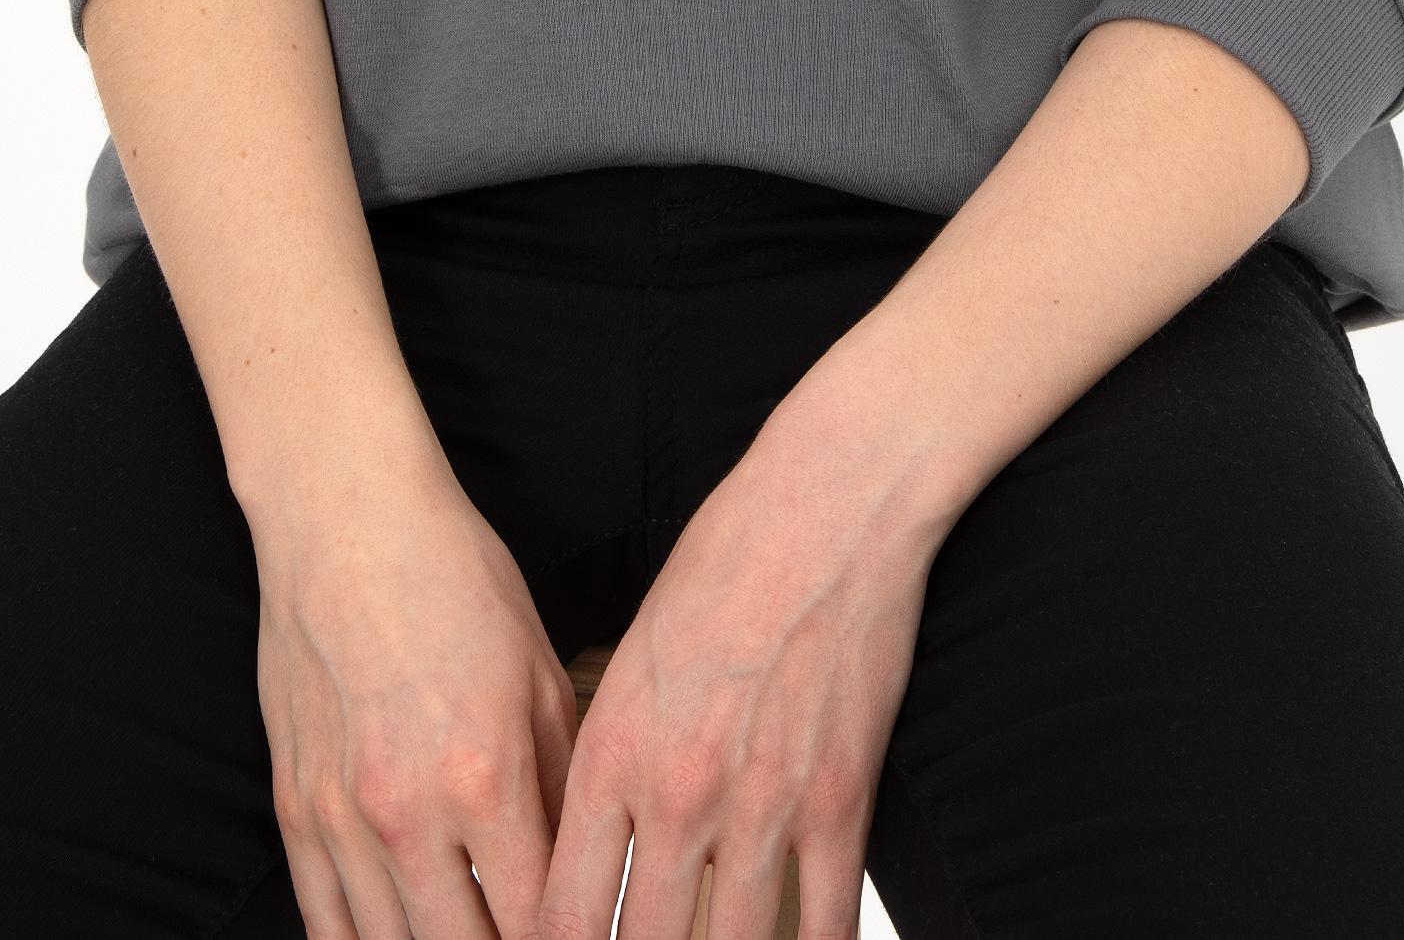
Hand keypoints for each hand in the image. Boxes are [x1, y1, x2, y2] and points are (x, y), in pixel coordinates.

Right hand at [251, 423, 578, 939]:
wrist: (348, 522)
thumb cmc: (453, 579)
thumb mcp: (540, 672)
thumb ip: (560, 783)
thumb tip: (581, 864)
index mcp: (486, 777)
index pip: (536, 924)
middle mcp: (409, 814)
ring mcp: (342, 820)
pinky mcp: (295, 811)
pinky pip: (325, 925)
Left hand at [538, 399, 942, 939]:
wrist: (826, 505)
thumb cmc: (726, 560)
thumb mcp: (634, 658)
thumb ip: (613, 762)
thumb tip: (597, 851)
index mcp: (613, 752)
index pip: (561, 914)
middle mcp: (679, 791)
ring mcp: (763, 803)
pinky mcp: (841, 799)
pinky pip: (826, 922)